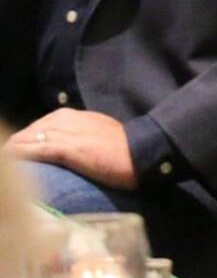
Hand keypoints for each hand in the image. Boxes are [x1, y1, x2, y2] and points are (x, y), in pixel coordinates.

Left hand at [5, 109, 135, 188]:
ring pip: (27, 140)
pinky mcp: (66, 148)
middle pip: (29, 132)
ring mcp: (65, 133)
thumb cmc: (124, 149)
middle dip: (15, 146)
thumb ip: (78, 136)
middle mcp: (64, 119)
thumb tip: (63, 149)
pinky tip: (10, 161)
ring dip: (13, 151)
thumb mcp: (97, 135)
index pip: (38, 127)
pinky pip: (34, 150)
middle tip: (8, 160)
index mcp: (72, 115)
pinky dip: (19, 156)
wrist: (141, 153)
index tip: (17, 154)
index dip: (25, 141)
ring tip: (5, 162)